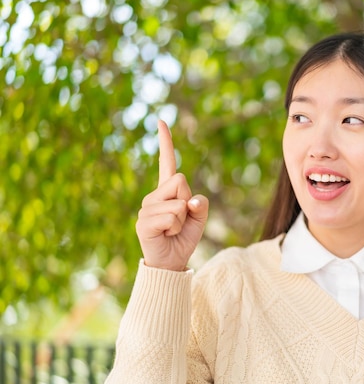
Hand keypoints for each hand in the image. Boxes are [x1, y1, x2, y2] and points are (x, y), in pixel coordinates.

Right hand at [136, 120, 208, 270]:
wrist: (171, 262)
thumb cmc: (184, 238)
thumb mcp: (199, 219)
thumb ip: (200, 205)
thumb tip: (190, 200)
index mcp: (167, 192)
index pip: (167, 163)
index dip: (165, 143)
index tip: (161, 121)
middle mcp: (153, 196)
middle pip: (180, 181)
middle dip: (187, 201)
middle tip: (179, 220)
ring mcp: (146, 208)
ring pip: (178, 202)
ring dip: (183, 220)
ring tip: (172, 230)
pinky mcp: (143, 222)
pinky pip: (172, 217)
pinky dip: (176, 228)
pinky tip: (166, 235)